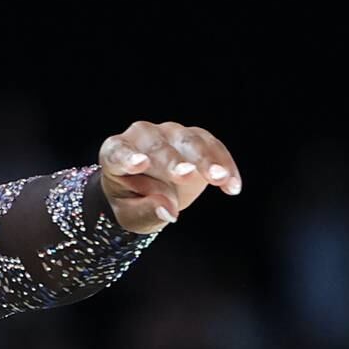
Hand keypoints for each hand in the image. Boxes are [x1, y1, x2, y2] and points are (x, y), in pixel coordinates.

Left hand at [98, 121, 240, 233]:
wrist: (149, 191)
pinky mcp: (195, 138)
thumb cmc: (133, 201)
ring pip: (190, 140)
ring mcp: (170, 134)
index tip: (139, 164)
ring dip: (206, 159)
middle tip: (187, 174)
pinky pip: (213, 147)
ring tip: (220, 178)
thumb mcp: (132, 214)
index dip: (129, 157)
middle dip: (174, 160)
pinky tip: (232, 186)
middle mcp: (142, 137)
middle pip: (159, 146)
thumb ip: (147, 210)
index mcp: (115, 153)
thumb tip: (168, 210)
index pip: (119, 152)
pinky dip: (224, 165)